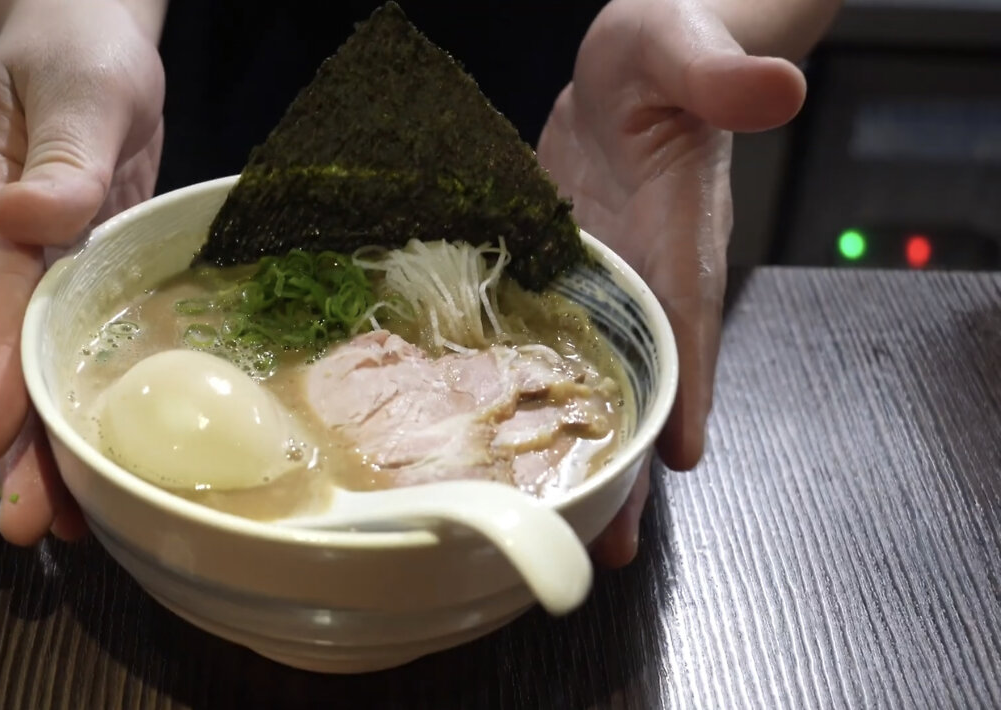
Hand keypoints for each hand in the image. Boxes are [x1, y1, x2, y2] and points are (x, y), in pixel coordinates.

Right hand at [0, 0, 164, 545]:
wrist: (86, 48)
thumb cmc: (79, 57)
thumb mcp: (80, 87)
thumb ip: (63, 152)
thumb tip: (27, 215)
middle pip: (2, 357)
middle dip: (13, 441)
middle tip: (26, 520)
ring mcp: (30, 273)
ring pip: (31, 371)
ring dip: (43, 448)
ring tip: (58, 525)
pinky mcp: (68, 284)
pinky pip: (64, 357)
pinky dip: (73, 413)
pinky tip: (92, 469)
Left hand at [538, 0, 806, 565]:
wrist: (627, 59)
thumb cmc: (665, 52)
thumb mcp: (682, 50)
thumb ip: (720, 74)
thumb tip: (776, 85)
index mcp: (681, 241)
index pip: (688, 332)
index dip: (685, 400)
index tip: (674, 469)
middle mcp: (644, 279)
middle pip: (642, 386)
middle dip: (626, 465)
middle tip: (601, 547)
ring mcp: (598, 284)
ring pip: (589, 382)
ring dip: (575, 448)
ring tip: (549, 522)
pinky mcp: (556, 275)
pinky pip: (544, 345)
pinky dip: (525, 392)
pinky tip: (493, 434)